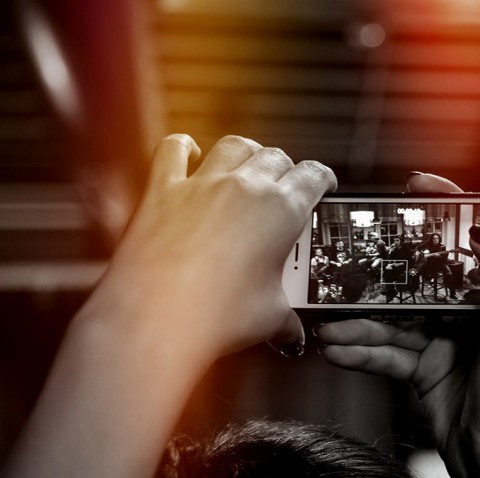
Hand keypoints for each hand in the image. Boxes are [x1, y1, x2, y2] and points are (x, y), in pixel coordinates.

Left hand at [86, 134, 335, 360]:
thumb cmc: (215, 314)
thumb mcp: (270, 318)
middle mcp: (244, 188)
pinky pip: (173, 150)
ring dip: (247, 152)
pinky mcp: (163, 191)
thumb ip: (287, 319)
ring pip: (234, 146)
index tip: (323, 185)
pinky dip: (183, 147)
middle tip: (288, 187)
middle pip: (276, 157)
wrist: (157, 318)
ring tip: (251, 164)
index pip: (313, 176)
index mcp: (281, 210)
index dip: (323, 179)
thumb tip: (290, 330)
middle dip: (287, 169)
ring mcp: (203, 185)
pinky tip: (190, 152)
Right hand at [316, 172, 479, 477]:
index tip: (415, 189)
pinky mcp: (421, 370)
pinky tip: (335, 347)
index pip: (469, 242)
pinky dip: (360, 351)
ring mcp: (442, 342)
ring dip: (360, 321)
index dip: (443, 212)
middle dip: (384, 271)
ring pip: (393, 319)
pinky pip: (384, 353)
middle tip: (350, 256)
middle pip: (419, 278)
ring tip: (329, 319)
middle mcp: (468, 315)